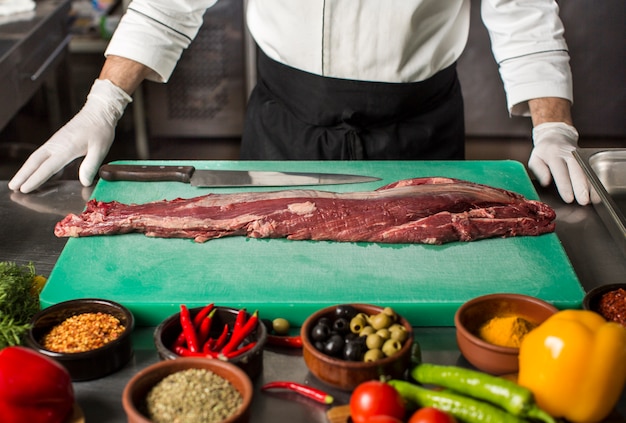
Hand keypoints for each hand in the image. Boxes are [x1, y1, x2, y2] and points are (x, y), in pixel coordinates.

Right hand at [8, 79, 131, 192]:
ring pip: (36, 158)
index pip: (46, 167)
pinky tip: (38, 173)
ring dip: (26, 170)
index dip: (35, 179)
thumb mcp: (100, 148)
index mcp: (65, 148)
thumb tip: (84, 182)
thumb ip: (91, 165)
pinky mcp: (58, 141)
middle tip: (13, 188)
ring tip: (19, 182)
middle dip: (22, 175)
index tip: (24, 189)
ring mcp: (55, 142)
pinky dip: (37, 165)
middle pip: (34, 162)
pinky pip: (43, 155)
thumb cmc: (100, 129)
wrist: (98, 111)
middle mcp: (56, 145)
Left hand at [528, 122, 589, 204]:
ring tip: (594, 199)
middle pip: (577, 170)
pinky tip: (598, 192)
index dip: (565, 186)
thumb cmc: (544, 151)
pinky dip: (595, 181)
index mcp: (553, 154)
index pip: (560, 171)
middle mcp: (568, 153)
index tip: (568, 198)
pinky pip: (592, 169)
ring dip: (591, 185)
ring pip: (587, 170)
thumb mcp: (535, 159)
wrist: (556, 135)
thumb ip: (539, 170)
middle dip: (581, 186)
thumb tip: (546, 182)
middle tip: (584, 201)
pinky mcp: (586, 156)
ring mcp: (579, 154)